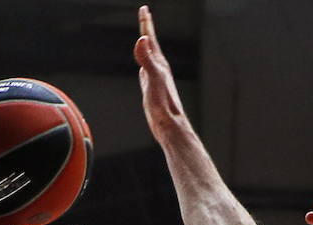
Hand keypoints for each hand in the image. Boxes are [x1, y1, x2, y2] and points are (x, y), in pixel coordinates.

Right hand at [134, 5, 193, 142]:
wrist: (170, 125)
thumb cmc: (163, 105)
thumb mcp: (153, 79)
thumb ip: (147, 59)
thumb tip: (142, 40)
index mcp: (158, 63)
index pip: (151, 38)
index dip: (146, 23)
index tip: (144, 9)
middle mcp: (159, 68)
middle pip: (151, 44)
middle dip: (147, 28)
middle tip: (144, 15)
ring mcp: (156, 78)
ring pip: (149, 56)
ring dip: (146, 45)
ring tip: (144, 36)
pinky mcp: (152, 89)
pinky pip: (146, 70)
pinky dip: (143, 63)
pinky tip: (142, 67)